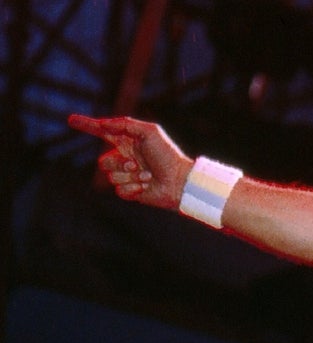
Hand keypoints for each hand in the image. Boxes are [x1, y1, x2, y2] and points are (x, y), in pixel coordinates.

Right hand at [68, 114, 193, 209]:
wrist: (179, 181)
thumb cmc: (168, 155)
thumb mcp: (149, 132)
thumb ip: (126, 124)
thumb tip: (104, 124)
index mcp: (128, 141)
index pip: (102, 132)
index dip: (87, 126)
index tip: (71, 120)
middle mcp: (125, 158)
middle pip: (103, 161)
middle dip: (118, 163)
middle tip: (136, 164)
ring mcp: (127, 175)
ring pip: (110, 177)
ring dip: (129, 176)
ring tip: (147, 175)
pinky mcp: (130, 191)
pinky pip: (119, 190)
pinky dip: (133, 188)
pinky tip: (146, 186)